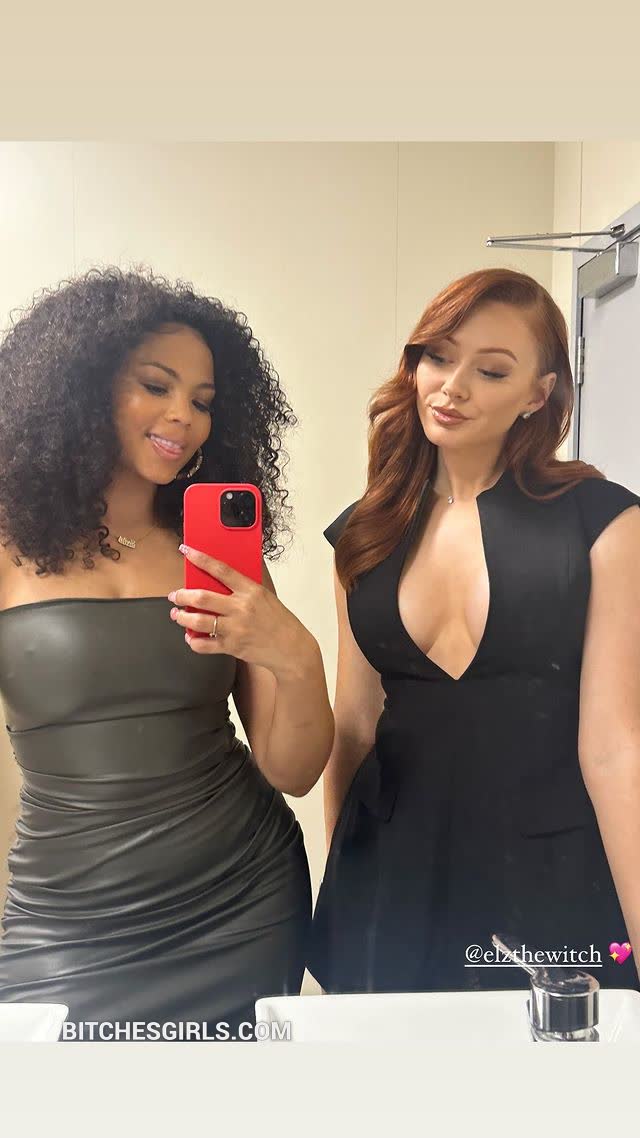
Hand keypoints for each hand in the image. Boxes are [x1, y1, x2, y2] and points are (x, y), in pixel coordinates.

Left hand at [168, 544, 317, 679]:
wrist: (291, 648)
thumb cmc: (279, 622)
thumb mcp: (265, 597)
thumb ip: (244, 589)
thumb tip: (220, 579)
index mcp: (250, 591)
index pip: (221, 570)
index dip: (200, 559)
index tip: (187, 551)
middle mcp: (241, 608)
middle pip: (202, 597)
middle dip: (182, 595)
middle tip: (175, 596)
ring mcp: (235, 628)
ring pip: (198, 621)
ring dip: (182, 617)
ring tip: (177, 615)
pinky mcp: (232, 646)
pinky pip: (204, 644)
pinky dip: (193, 641)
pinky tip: (191, 637)